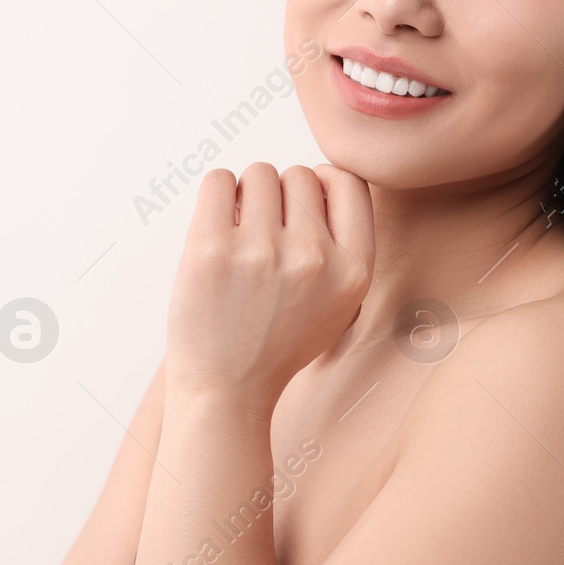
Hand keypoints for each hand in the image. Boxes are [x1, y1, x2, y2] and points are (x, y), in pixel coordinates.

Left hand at [163, 162, 374, 415]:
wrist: (226, 390)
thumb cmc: (277, 344)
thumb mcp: (338, 305)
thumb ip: (341, 247)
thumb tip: (320, 178)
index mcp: (352, 271)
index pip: (351, 183)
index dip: (325, 181)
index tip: (304, 198)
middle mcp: (312, 258)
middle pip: (299, 176)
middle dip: (279, 195)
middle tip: (262, 232)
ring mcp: (260, 252)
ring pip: (259, 174)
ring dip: (246, 194)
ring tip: (238, 232)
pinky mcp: (211, 249)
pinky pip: (217, 180)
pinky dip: (216, 192)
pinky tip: (216, 223)